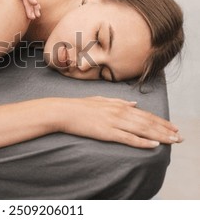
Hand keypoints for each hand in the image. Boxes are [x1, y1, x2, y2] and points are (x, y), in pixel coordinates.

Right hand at [56, 96, 182, 147]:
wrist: (64, 111)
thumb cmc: (80, 106)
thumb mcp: (101, 99)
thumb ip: (119, 101)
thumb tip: (134, 104)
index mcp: (119, 105)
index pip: (145, 114)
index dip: (161, 121)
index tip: (173, 127)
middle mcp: (119, 112)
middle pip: (148, 122)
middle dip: (166, 130)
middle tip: (180, 137)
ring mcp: (114, 122)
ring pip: (142, 130)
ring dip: (160, 136)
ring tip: (173, 141)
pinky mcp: (107, 132)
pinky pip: (128, 138)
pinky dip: (142, 142)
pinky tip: (153, 145)